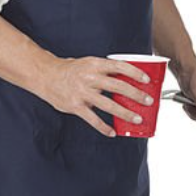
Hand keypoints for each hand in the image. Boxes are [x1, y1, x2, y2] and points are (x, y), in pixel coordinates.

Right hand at [37, 55, 153, 136]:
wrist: (46, 76)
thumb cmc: (71, 70)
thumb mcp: (89, 63)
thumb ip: (105, 70)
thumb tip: (126, 77)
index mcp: (95, 65)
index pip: (120, 66)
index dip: (135, 72)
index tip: (147, 79)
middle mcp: (90, 78)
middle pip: (118, 86)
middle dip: (136, 94)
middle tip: (148, 100)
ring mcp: (83, 93)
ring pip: (108, 105)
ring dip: (125, 113)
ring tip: (137, 118)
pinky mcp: (76, 106)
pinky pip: (93, 119)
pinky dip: (104, 127)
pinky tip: (113, 132)